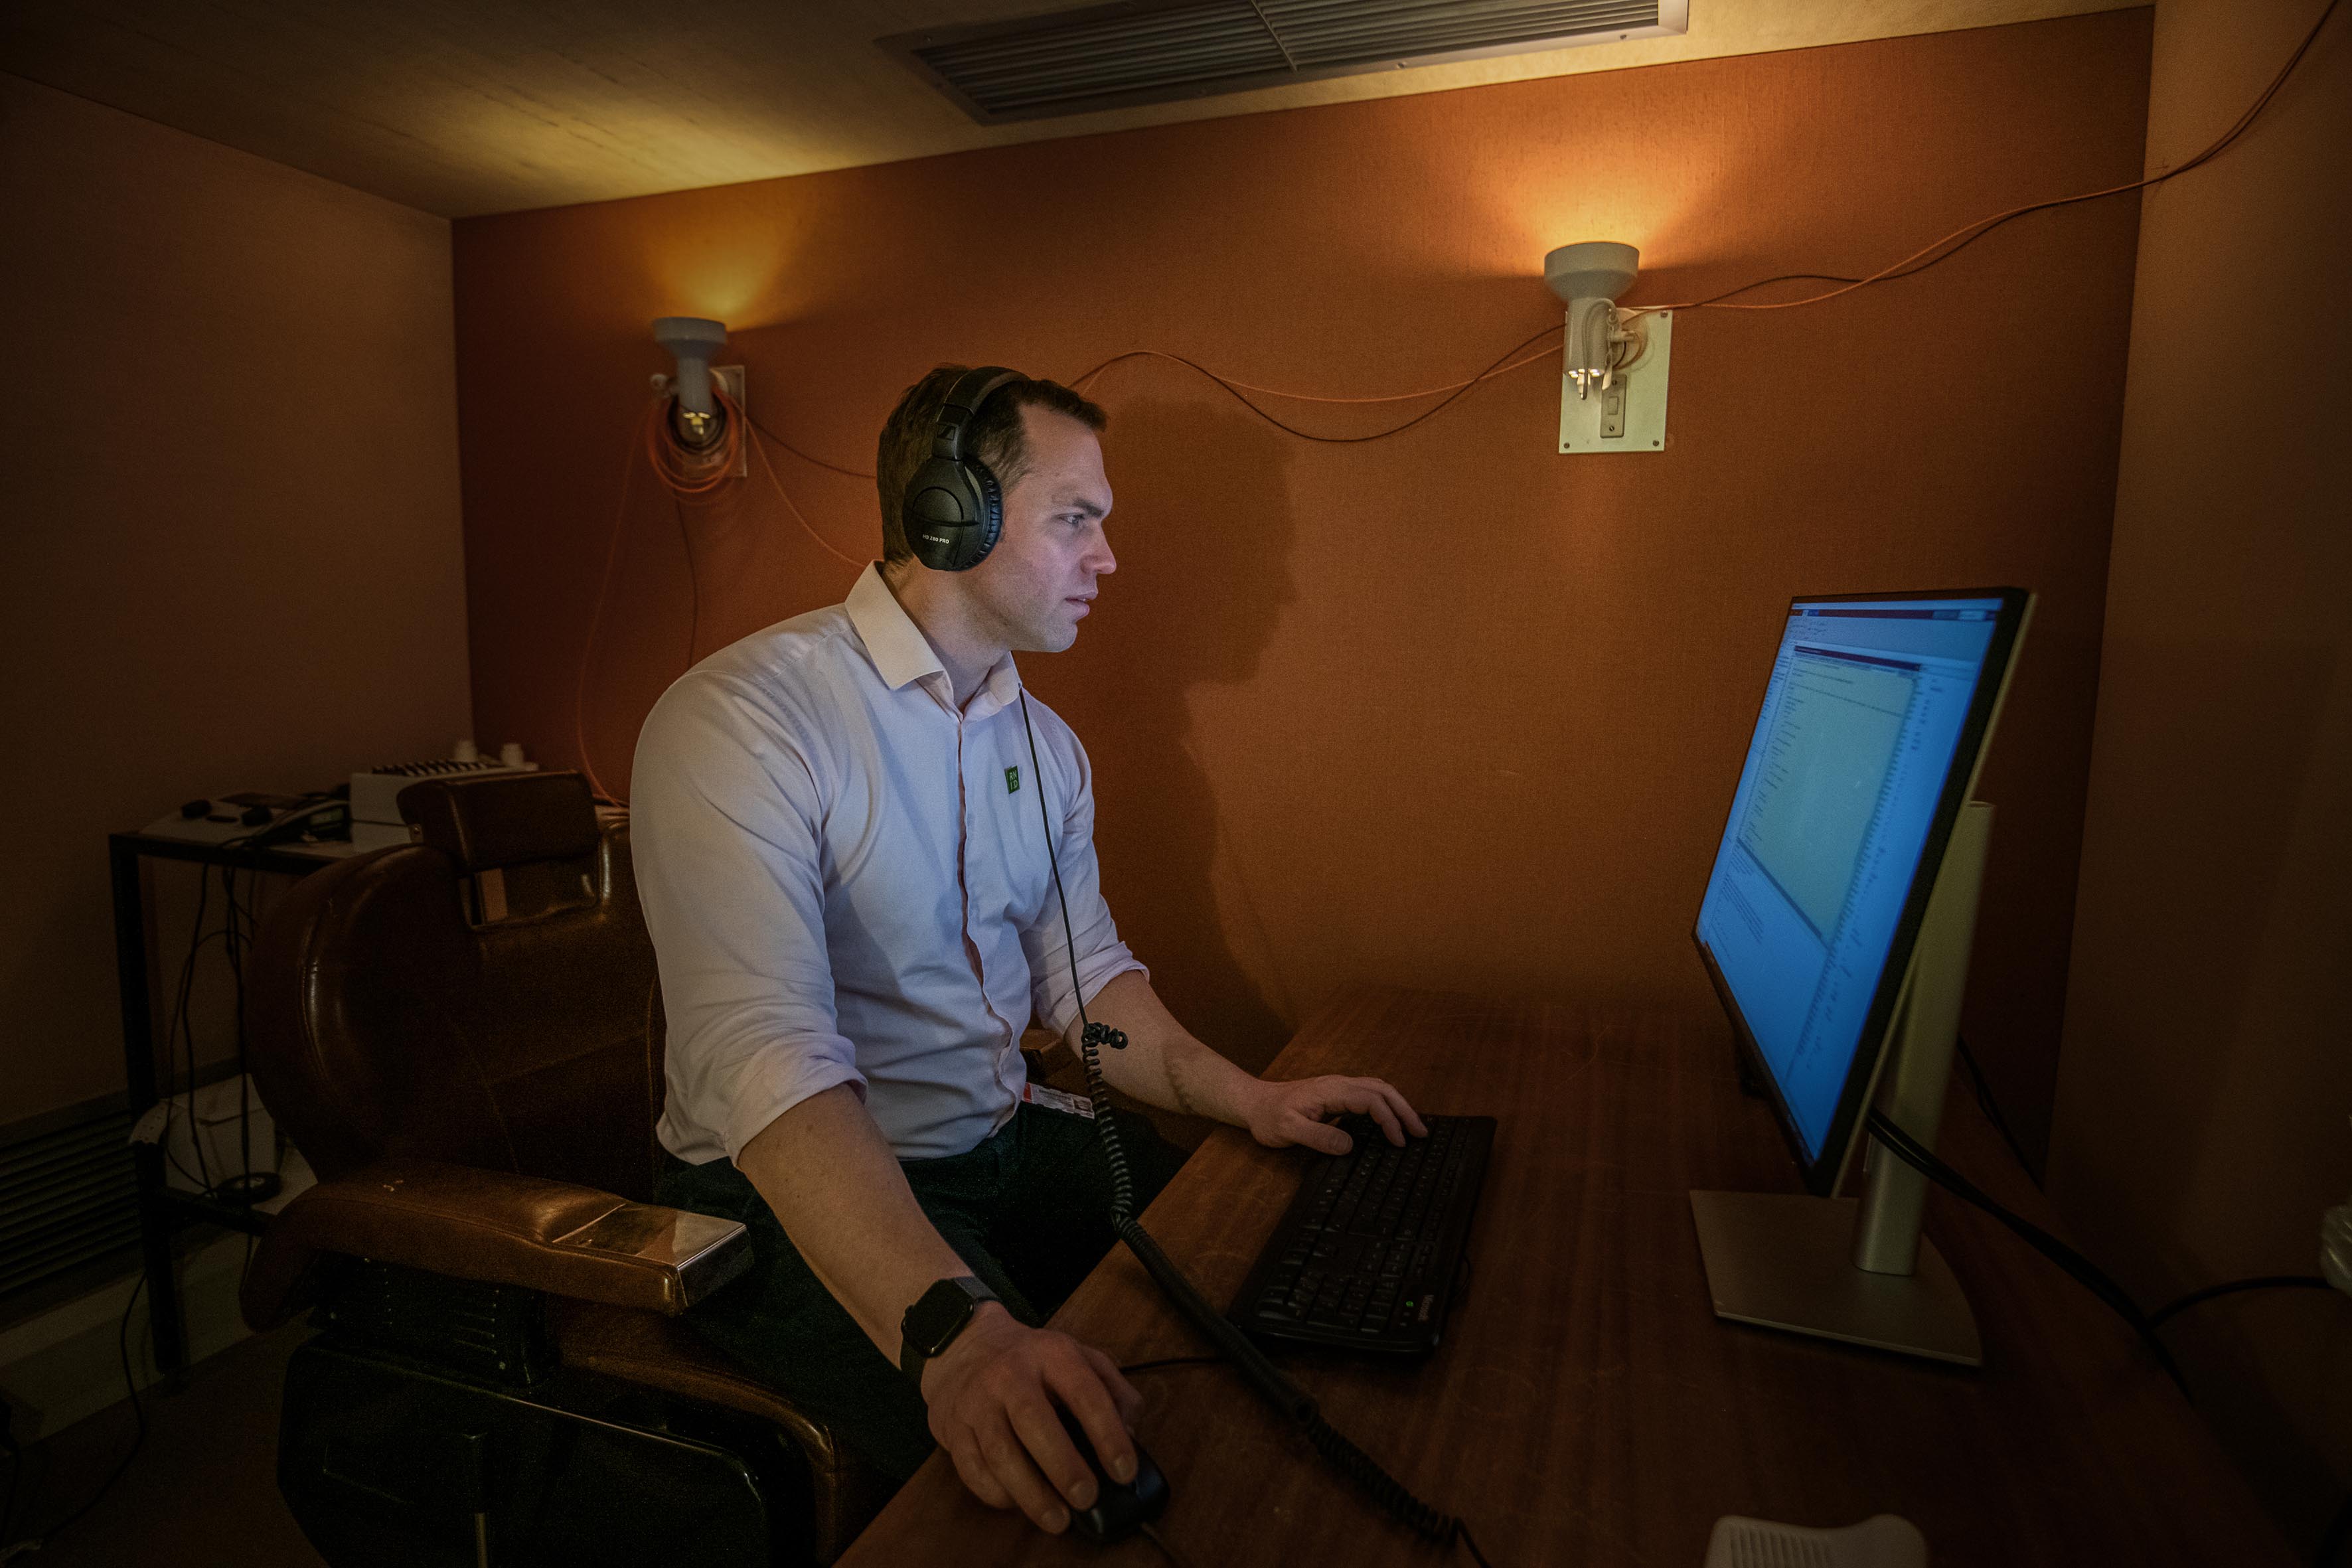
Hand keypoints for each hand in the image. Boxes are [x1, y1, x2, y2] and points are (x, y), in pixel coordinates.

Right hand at [921, 1303, 1143, 1532]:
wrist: (964, 1345)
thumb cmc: (1030, 1359)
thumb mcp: (1077, 1355)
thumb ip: (1111, 1388)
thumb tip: (1130, 1433)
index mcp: (1050, 1354)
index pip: (1085, 1393)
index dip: (1108, 1435)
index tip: (1124, 1471)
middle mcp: (1010, 1375)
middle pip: (1034, 1421)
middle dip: (1063, 1465)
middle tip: (1087, 1498)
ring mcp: (977, 1402)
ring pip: (999, 1451)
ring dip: (1030, 1492)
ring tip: (1058, 1519)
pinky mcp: (953, 1428)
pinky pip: (971, 1468)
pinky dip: (996, 1493)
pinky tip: (1019, 1503)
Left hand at [1244, 1075, 1427, 1153]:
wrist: (1254, 1103)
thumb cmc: (1269, 1117)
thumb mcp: (1289, 1130)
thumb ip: (1319, 1137)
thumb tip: (1350, 1145)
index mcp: (1332, 1091)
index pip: (1371, 1100)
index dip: (1389, 1120)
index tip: (1398, 1142)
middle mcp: (1339, 1084)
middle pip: (1382, 1089)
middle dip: (1404, 1109)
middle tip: (1420, 1133)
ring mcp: (1339, 1088)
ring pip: (1378, 1089)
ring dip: (1398, 1105)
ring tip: (1413, 1127)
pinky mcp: (1337, 1095)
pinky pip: (1369, 1094)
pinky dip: (1386, 1105)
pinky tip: (1391, 1120)